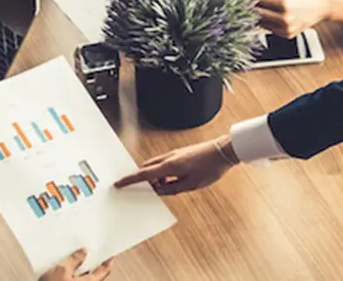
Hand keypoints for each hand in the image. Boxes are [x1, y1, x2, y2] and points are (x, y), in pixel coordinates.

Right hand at [40, 249, 113, 280]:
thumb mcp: (62, 270)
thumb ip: (74, 260)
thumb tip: (82, 252)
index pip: (105, 270)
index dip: (109, 260)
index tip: (112, 252)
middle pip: (93, 273)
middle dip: (91, 260)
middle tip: (91, 248)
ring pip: (81, 275)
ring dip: (78, 265)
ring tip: (73, 253)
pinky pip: (70, 277)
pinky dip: (69, 270)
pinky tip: (61, 264)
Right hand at [114, 136, 236, 195]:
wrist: (222, 152)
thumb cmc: (209, 168)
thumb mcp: (190, 185)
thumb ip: (172, 189)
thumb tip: (159, 191)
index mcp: (169, 166)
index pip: (144, 174)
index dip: (130, 180)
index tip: (119, 183)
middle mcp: (169, 158)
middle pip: (147, 168)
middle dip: (143, 179)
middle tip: (144, 190)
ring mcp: (174, 154)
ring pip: (155, 166)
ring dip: (154, 177)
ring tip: (164, 188)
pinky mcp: (179, 154)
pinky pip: (164, 164)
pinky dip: (162, 173)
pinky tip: (171, 181)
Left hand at [253, 0, 330, 38]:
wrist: (318, 8)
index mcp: (283, 2)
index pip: (258, 0)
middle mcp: (284, 16)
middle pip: (257, 13)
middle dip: (249, 8)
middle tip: (243, 4)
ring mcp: (286, 27)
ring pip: (262, 23)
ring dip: (256, 17)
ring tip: (254, 11)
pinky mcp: (287, 35)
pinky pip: (270, 29)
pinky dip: (267, 24)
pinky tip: (269, 18)